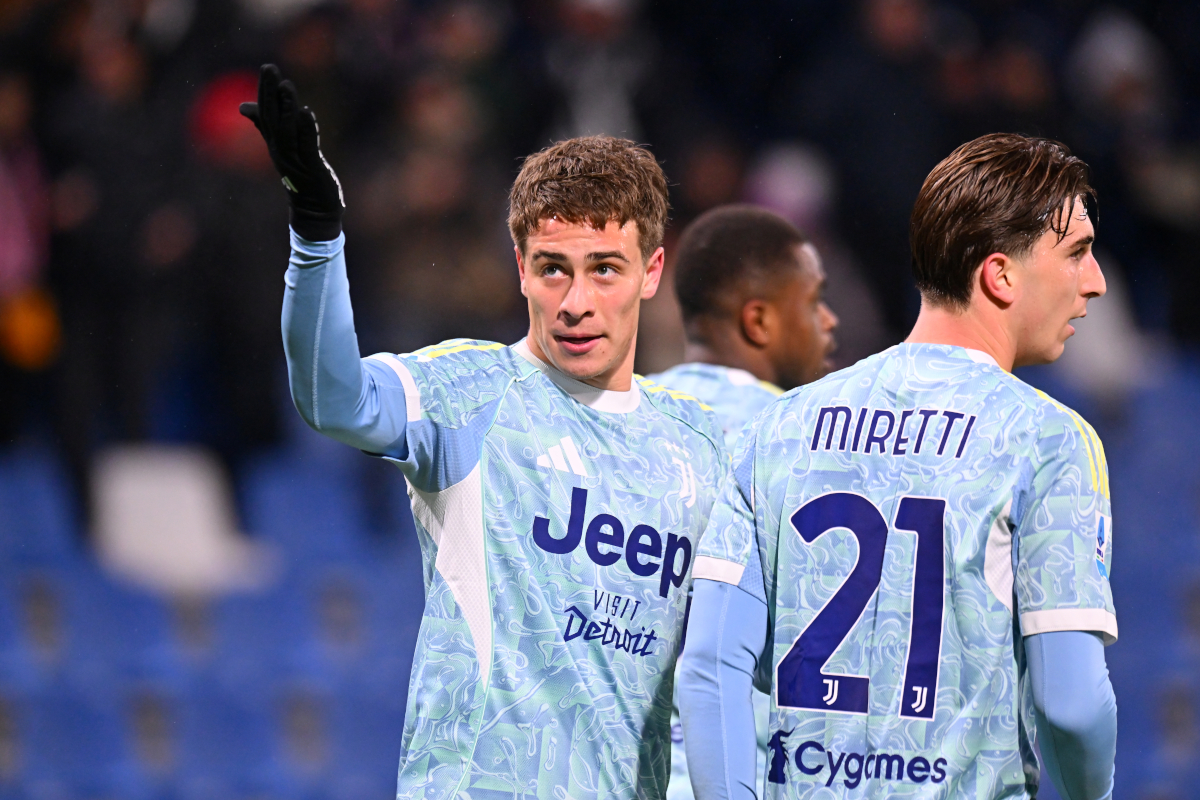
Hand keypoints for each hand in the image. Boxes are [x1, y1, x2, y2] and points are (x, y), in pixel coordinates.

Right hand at [239, 64, 344, 240]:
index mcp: (275, 144)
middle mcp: (281, 151)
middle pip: (272, 118)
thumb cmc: (301, 177)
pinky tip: (305, 112)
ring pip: (287, 131)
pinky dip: (306, 129)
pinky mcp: (312, 169)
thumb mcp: (282, 149)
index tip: (268, 69)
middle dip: (270, 93)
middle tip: (269, 68)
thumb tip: (243, 107)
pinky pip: (306, 147)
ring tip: (287, 86)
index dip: (266, 92)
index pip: (266, 114)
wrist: (314, 210)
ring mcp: (295, 160)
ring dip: (286, 108)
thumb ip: (266, 127)